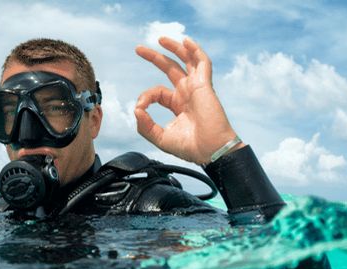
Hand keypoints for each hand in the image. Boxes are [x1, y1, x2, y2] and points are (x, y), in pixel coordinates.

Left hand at [135, 37, 242, 164]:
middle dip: (154, 57)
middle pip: (170, 68)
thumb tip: (136, 109)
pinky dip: (195, 51)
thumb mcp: (160, 138)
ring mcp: (196, 88)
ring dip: (174, 48)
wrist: (210, 151)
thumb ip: (145, 125)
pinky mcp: (205, 85)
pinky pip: (202, 63)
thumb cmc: (191, 147)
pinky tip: (185, 42)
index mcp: (178, 104)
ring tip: (160, 39)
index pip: (157, 92)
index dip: (145, 96)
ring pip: (186, 60)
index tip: (141, 108)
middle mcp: (187, 93)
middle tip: (138, 49)